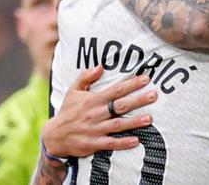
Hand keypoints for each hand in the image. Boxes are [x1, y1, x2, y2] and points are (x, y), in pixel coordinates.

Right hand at [41, 65, 157, 157]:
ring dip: (135, 122)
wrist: (54, 136)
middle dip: (138, 100)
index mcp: (93, 100)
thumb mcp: (73, 91)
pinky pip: (111, 143)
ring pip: (118, 125)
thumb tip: (100, 65)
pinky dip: (123, 143)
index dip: (131, 84)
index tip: (146, 79)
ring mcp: (95, 130)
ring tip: (150, 118)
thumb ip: (86, 77)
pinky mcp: (94, 144)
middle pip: (120, 106)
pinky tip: (136, 141)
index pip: (116, 90)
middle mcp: (96, 114)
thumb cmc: (67, 111)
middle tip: (154, 95)